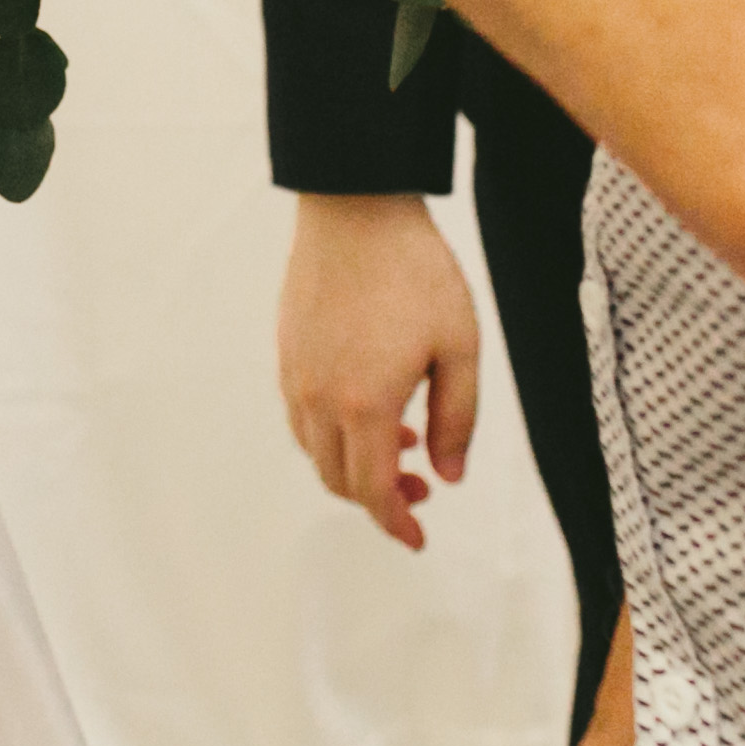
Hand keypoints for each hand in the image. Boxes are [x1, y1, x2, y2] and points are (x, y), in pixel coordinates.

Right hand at [279, 194, 482, 552]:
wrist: (355, 206)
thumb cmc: (414, 271)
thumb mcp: (458, 348)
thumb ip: (457, 419)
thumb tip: (450, 476)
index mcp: (365, 404)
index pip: (372, 491)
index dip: (396, 523)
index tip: (418, 539)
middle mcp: (319, 397)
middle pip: (338, 480)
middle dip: (379, 498)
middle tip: (423, 487)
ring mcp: (295, 373)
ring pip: (315, 451)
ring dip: (354, 466)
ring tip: (404, 444)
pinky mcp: (286, 350)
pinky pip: (302, 416)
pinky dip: (332, 434)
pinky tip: (369, 408)